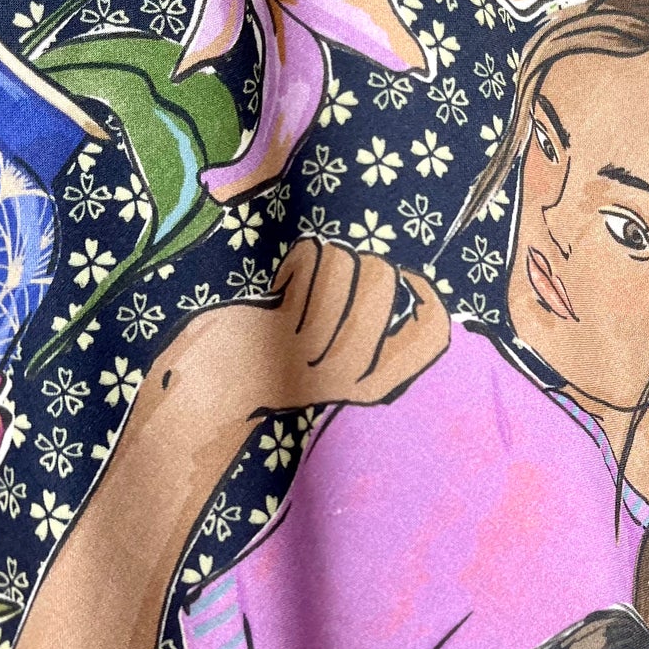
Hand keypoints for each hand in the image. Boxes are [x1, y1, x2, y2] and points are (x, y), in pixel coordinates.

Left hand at [169, 238, 450, 420]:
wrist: (214, 387)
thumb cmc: (278, 359)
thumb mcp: (337, 354)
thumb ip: (372, 325)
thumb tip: (404, 277)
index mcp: (378, 383)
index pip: (434, 331)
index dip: (423, 292)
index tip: (396, 280)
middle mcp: (356, 374)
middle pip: (385, 277)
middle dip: (355, 262)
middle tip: (327, 286)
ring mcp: (321, 354)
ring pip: (344, 264)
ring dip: (321, 261)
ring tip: (300, 289)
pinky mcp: (286, 332)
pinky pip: (311, 263)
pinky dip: (296, 263)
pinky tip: (280, 293)